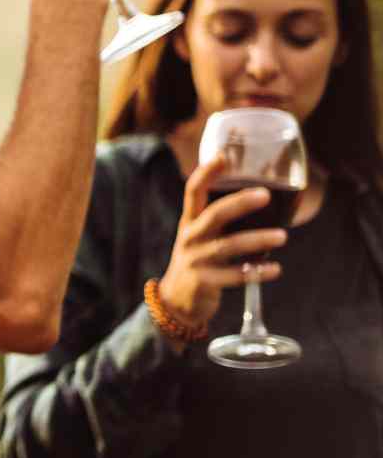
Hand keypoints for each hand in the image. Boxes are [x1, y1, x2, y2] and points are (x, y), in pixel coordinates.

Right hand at [157, 158, 288, 337]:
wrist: (175, 301)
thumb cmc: (198, 261)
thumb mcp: (200, 237)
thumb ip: (221, 221)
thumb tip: (264, 199)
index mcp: (190, 221)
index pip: (193, 191)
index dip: (207, 173)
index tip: (223, 156)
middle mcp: (191, 237)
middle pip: (214, 215)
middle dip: (239, 203)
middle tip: (265, 195)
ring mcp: (196, 260)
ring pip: (228, 246)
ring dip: (257, 240)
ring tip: (283, 237)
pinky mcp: (205, 282)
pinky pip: (235, 276)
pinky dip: (257, 272)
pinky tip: (276, 269)